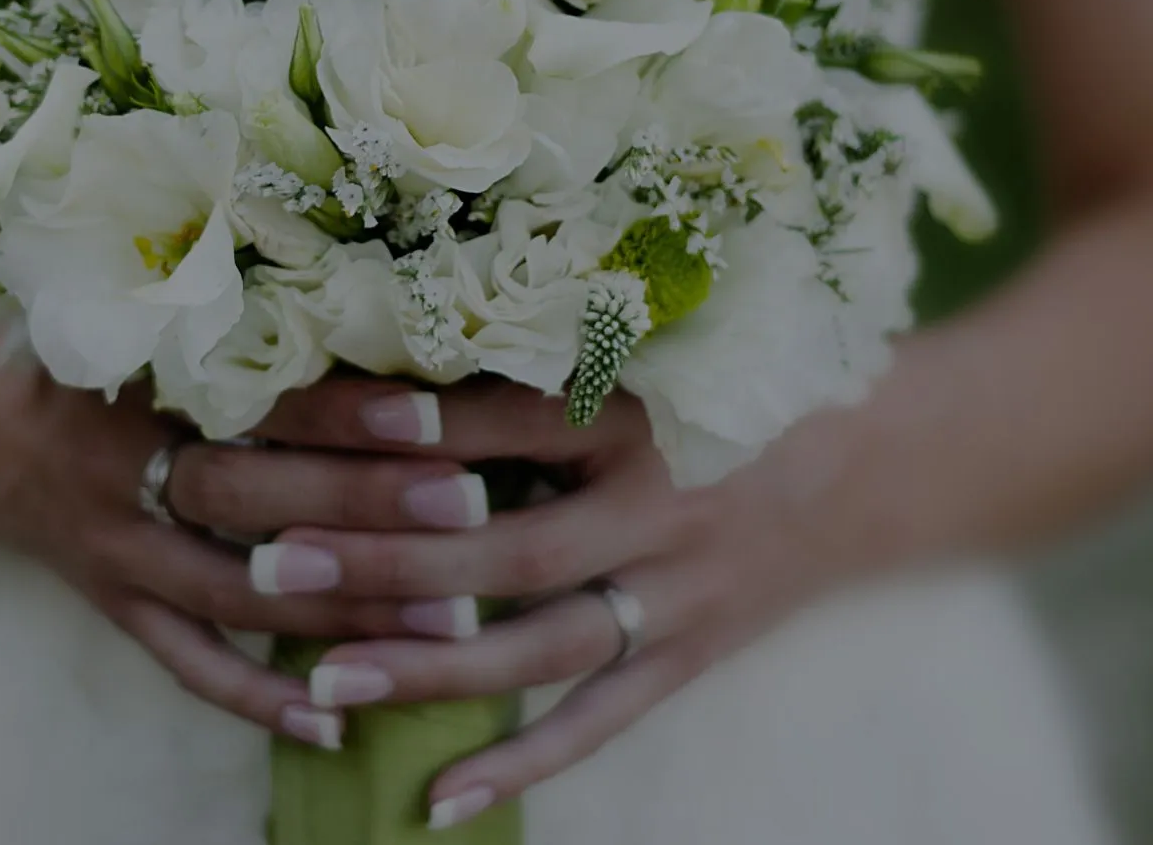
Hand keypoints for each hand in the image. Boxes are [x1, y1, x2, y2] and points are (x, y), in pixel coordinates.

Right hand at [0, 338, 496, 748]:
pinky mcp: (116, 604)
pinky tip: (337, 724)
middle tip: (469, 506)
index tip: (433, 413)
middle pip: (253, 498)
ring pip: (237, 595)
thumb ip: (224, 298)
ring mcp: (117, 550)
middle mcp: (120, 471)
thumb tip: (364, 274)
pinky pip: (190, 666)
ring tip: (449, 621)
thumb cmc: (65, 342)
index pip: (253, 398)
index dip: (343, 409)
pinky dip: (260, 700)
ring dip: (343, 609)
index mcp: (131, 380)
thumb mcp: (124, 301)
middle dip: (365, 506)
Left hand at [254, 377, 843, 825]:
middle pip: (511, 546)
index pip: (507, 422)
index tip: (307, 422)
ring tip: (328, 678)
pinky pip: (598, 722)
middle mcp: (663, 504)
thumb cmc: (727, 385)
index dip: (410, 427)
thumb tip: (387, 372)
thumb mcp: (648, 352)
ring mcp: (681, 592)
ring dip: (432, 665)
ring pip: (544, 646)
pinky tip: (435, 799)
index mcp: (645, 410)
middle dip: (389, 558)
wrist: (873, 456)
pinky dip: (520, 764)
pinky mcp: (691, 656)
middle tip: (278, 563)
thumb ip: (536, 364)